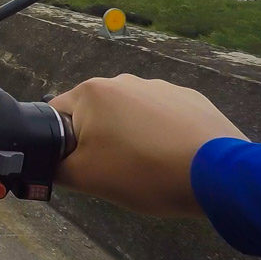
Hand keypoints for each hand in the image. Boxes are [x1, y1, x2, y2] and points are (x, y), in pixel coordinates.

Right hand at [50, 74, 247, 216]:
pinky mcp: (189, 98)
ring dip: (128, 136)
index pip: (55, 114)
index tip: (77, 166)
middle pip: (94, 114)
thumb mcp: (86, 178)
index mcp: (92, 93)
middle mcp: (123, 80)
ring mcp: (160, 87)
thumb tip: (44, 165)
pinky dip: (159, 135)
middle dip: (97, 140)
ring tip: (146, 167)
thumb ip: (54, 169)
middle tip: (112, 171)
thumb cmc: (144, 172)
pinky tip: (170, 158)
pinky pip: (161, 117)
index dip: (59, 144)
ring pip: (128, 115)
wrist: (216, 174)